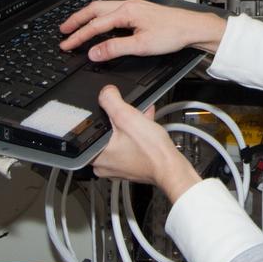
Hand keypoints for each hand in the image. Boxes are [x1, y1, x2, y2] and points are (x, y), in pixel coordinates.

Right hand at [59, 0, 226, 60]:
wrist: (192, 27)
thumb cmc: (173, 33)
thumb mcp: (141, 45)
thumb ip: (116, 49)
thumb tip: (95, 52)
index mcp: (126, 12)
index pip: (95, 25)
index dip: (78, 36)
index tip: (66, 44)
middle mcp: (128, 6)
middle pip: (94, 10)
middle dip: (76, 20)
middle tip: (63, 30)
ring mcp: (133, 7)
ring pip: (103, 9)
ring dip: (87, 17)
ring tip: (75, 25)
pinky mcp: (139, 11)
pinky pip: (112, 11)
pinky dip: (99, 17)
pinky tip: (99, 24)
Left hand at [92, 85, 199, 202]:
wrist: (171, 167)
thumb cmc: (151, 151)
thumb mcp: (128, 117)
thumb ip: (112, 101)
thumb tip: (105, 93)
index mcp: (95, 156)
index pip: (91, 129)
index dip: (104, 115)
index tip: (116, 112)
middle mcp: (103, 166)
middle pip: (106, 134)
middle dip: (121, 119)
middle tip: (132, 115)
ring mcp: (117, 168)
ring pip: (119, 139)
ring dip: (130, 126)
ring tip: (142, 117)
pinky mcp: (129, 168)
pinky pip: (127, 147)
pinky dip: (135, 136)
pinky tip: (146, 126)